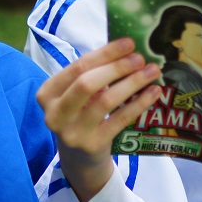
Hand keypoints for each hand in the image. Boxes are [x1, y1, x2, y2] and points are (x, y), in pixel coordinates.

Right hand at [36, 37, 161, 201]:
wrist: (79, 158)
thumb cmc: (79, 115)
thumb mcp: (76, 95)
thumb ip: (92, 73)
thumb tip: (127, 49)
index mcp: (47, 94)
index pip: (77, 67)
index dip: (105, 53)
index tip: (129, 43)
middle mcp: (55, 114)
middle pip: (88, 83)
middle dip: (117, 67)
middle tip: (140, 58)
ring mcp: (73, 132)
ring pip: (106, 101)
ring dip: (132, 83)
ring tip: (152, 71)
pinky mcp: (92, 145)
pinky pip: (120, 119)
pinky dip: (139, 103)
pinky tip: (154, 92)